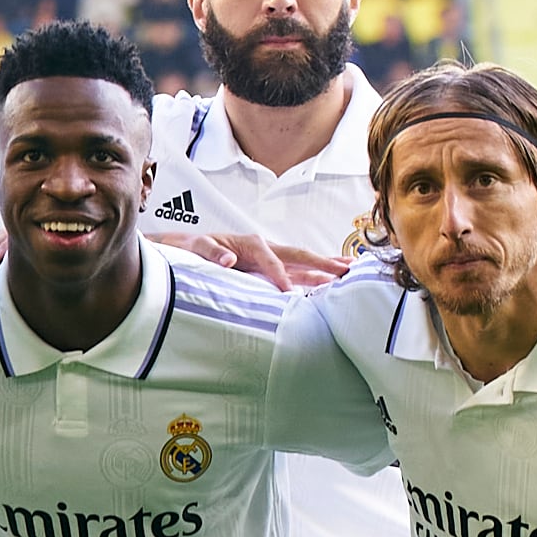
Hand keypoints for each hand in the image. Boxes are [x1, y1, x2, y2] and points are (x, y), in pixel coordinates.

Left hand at [164, 228, 346, 288]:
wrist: (188, 249)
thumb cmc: (192, 248)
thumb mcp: (196, 247)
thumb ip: (210, 252)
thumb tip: (228, 259)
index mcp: (251, 243)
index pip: (273, 261)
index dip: (281, 277)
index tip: (290, 293)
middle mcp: (265, 248)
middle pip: (298, 256)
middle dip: (322, 263)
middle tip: (346, 270)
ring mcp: (269, 258)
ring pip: (302, 264)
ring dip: (325, 268)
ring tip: (349, 272)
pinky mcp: (268, 268)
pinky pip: (295, 273)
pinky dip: (313, 278)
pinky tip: (327, 284)